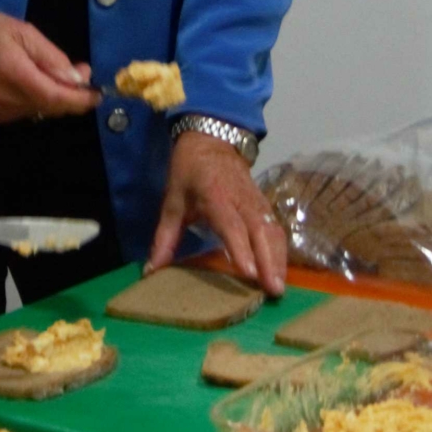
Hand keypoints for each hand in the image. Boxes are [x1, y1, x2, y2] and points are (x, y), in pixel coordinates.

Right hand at [0, 0, 100, 124]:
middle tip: (80, 70)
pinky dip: (36, 98)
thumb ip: (53, 59)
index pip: (58, 100)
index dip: (82, 100)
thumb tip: (77, 80)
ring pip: (38, 110)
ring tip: (56, 71)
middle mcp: (7, 103)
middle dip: (70, 93)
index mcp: (17, 80)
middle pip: (51, 108)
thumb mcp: (25, 33)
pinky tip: (35, 80)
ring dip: (53, 96)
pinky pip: (23, 110)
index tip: (98, 94)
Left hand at [149, 131, 288, 295]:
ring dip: (278, 259)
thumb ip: (164, 238)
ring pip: (273, 231)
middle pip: (261, 232)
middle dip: (269, 262)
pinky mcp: (265, 204)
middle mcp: (242, 200)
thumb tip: (151, 271)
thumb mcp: (172, 201)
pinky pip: (276, 228)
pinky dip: (281, 250)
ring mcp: (257, 201)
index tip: (250, 273)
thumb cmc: (189, 172)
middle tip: (273, 291)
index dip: (241, 250)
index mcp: (216, 196)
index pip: (232, 226)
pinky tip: (280, 270)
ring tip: (278, 287)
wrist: (211, 140)